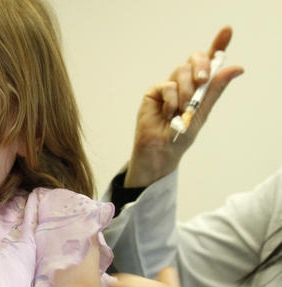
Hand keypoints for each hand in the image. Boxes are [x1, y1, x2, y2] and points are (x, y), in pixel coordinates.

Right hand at [125, 26, 243, 187]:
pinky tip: (169, 113)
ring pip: (181, 71)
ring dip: (186, 91)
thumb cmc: (182, 135)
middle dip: (201, 66)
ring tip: (183, 110)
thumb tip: (235, 68)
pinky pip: (166, 85)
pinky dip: (171, 99)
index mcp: (200, 87)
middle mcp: (184, 83)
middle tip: (202, 80)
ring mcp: (168, 86)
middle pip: (194, 59)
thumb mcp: (203, 111)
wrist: (161, 151)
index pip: (210, 62)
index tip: (226, 31)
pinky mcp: (154, 92)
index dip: (218, 44)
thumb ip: (216, 88)